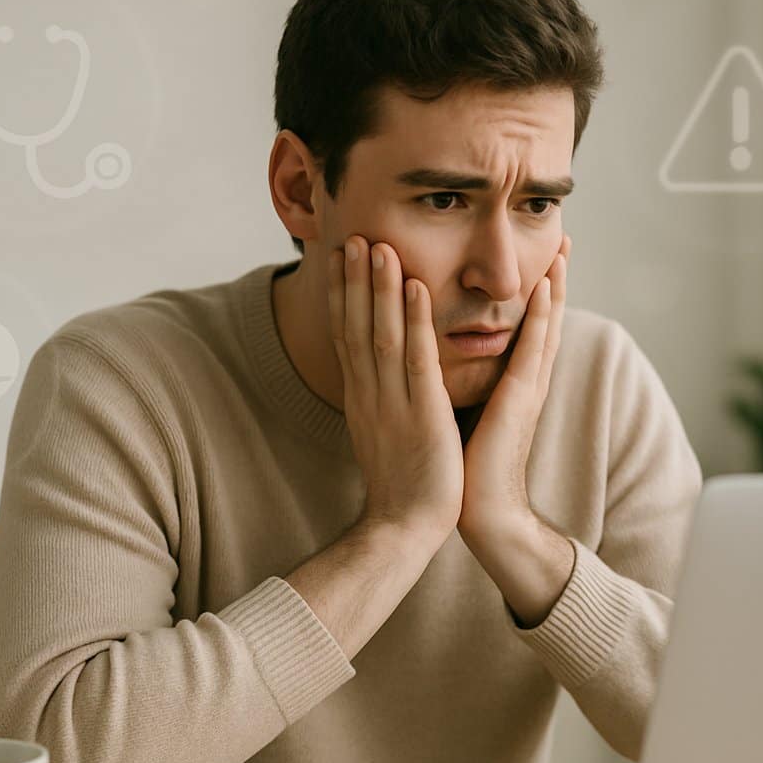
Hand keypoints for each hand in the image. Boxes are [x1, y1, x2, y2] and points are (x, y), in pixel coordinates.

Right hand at [328, 235, 463, 549]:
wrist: (406, 527)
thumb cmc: (402, 485)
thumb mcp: (381, 433)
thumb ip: (378, 401)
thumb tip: (373, 378)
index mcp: (362, 397)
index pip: (347, 335)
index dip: (342, 293)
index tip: (339, 256)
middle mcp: (370, 394)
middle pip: (356, 326)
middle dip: (353, 279)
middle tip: (350, 234)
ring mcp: (393, 402)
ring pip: (382, 333)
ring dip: (379, 288)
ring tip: (377, 245)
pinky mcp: (422, 414)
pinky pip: (416, 360)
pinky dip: (415, 321)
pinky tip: (415, 287)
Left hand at [456, 234, 570, 538]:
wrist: (482, 511)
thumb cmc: (469, 468)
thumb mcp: (469, 413)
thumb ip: (470, 386)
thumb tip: (450, 363)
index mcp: (514, 385)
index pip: (529, 328)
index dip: (538, 292)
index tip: (542, 256)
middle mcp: (527, 382)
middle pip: (545, 320)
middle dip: (556, 279)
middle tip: (565, 238)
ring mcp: (527, 390)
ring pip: (544, 327)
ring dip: (553, 287)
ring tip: (561, 250)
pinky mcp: (518, 400)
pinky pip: (529, 350)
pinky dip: (539, 318)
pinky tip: (541, 289)